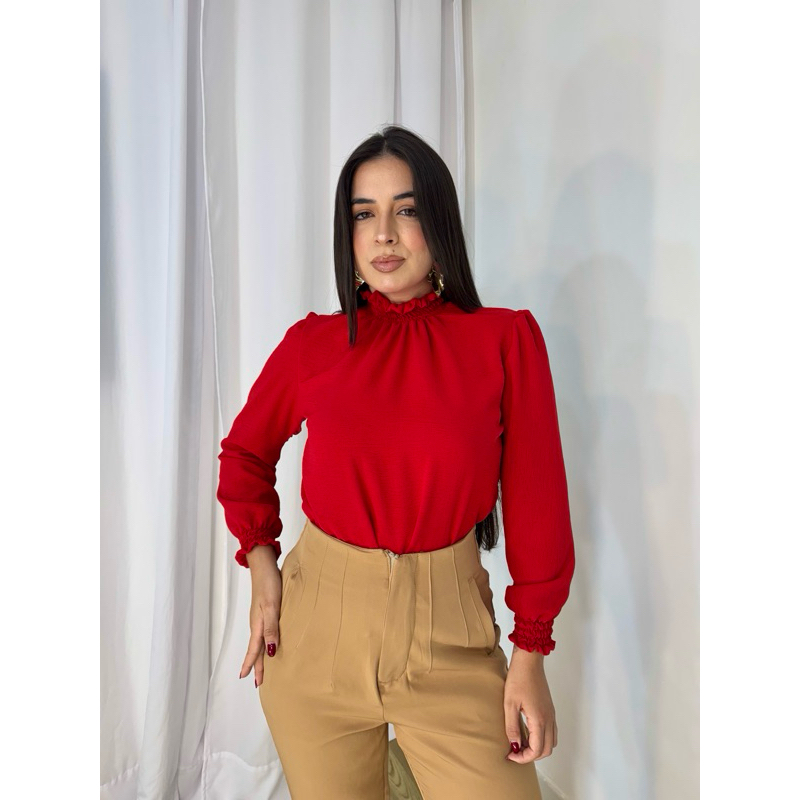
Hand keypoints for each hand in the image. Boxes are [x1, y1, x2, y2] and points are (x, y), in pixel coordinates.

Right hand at [238, 545, 280, 687]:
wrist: (264, 564)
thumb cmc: (269, 584)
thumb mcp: (272, 607)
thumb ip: (271, 629)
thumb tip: (269, 652)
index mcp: (257, 624)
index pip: (255, 650)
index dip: (252, 665)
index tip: (248, 680)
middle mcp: (257, 622)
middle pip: (256, 648)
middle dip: (256, 665)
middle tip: (258, 682)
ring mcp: (260, 616)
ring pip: (259, 640)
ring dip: (260, 655)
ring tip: (262, 667)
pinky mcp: (265, 609)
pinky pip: (264, 631)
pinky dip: (265, 642)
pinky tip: (269, 641)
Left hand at [503, 646, 557, 762]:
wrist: (529, 661)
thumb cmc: (519, 678)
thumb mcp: (509, 703)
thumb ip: (512, 727)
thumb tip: (514, 745)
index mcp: (540, 720)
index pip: (536, 750)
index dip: (523, 758)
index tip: (510, 755)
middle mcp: (549, 719)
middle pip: (546, 750)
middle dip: (530, 756)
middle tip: (514, 752)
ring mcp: (551, 714)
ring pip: (550, 742)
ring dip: (537, 748)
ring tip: (520, 743)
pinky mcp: (549, 709)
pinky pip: (550, 731)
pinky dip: (541, 738)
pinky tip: (526, 732)